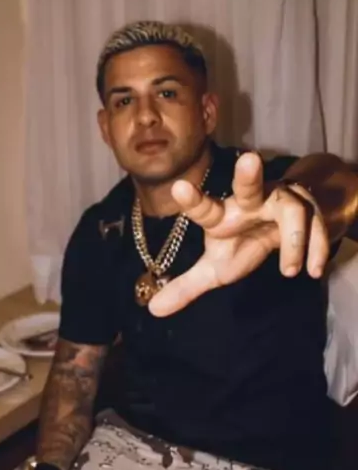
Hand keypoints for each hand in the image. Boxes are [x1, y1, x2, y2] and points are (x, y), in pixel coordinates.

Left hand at [148, 151, 329, 316]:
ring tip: (288, 271)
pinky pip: (316, 224)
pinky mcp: (308, 206)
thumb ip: (187, 287)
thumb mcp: (216, 269)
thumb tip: (153, 310)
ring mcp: (280, 200)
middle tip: (248, 159)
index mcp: (222, 216)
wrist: (282, 230)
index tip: (178, 188)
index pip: (204, 209)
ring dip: (293, 240)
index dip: (192, 200)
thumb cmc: (243, 244)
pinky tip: (314, 270)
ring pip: (291, 210)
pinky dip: (316, 247)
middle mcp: (250, 202)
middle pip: (249, 185)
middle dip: (248, 174)